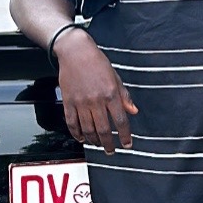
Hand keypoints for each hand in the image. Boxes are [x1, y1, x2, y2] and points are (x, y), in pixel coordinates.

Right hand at [56, 29, 138, 152]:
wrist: (75, 51)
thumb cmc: (96, 62)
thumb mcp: (115, 77)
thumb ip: (124, 96)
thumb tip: (133, 111)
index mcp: (110, 93)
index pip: (121, 121)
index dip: (125, 136)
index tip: (127, 144)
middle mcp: (96, 100)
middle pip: (104, 129)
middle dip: (109, 144)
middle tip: (111, 151)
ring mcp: (81, 102)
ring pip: (88, 129)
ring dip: (94, 141)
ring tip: (98, 144)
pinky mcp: (68, 101)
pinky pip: (72, 123)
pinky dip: (77, 134)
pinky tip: (81, 138)